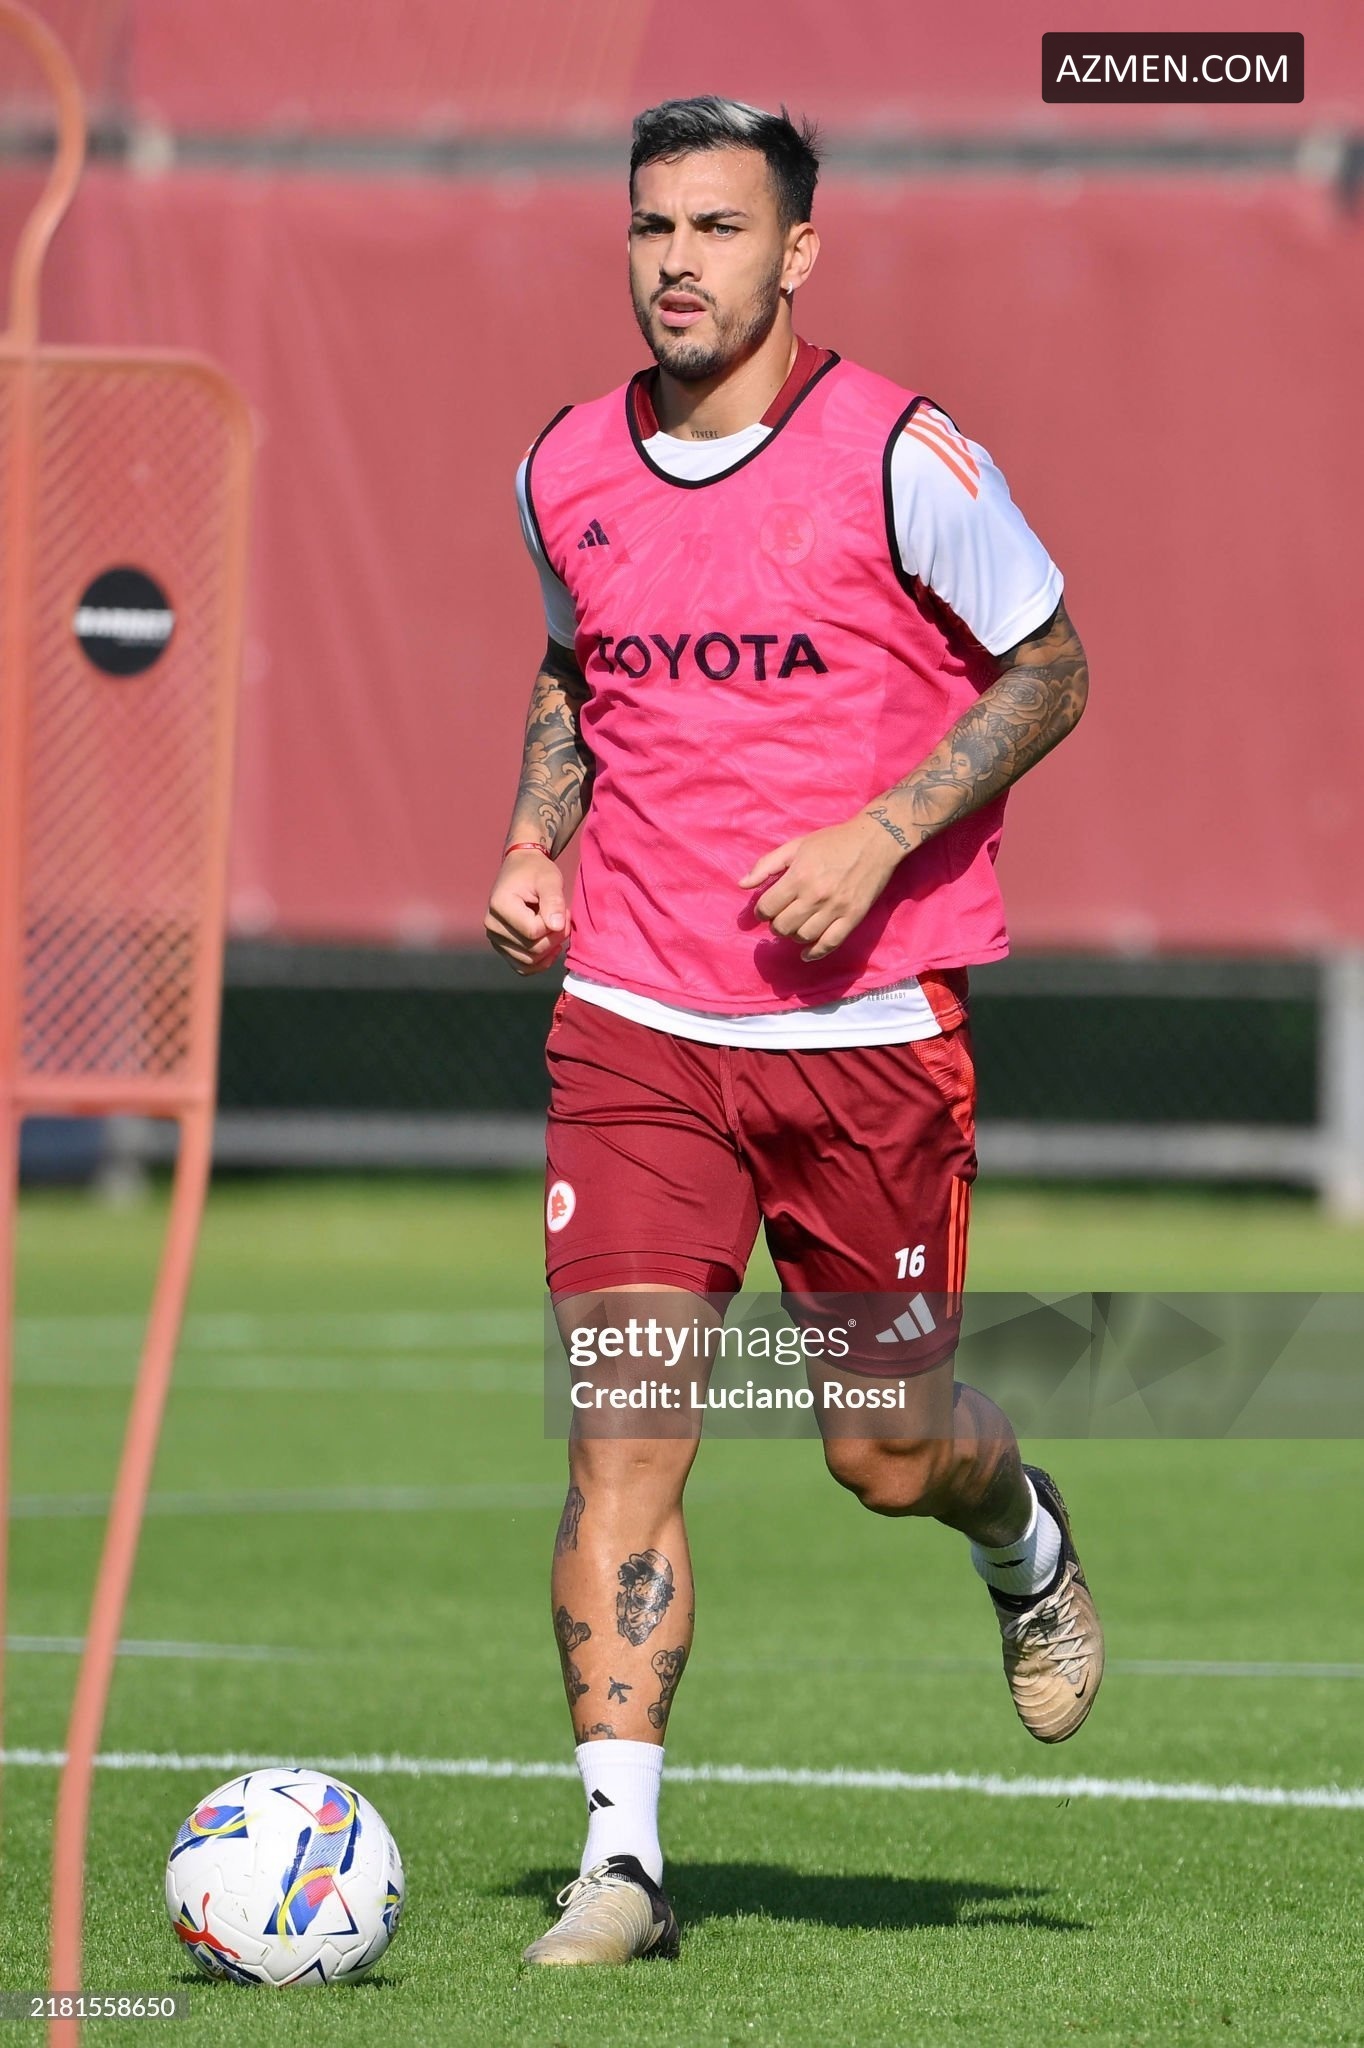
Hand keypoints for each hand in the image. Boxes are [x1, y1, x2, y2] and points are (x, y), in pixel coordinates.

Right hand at [485, 848, 569, 973]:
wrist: (521, 869)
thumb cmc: (536, 871)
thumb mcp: (550, 879)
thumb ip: (554, 900)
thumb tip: (557, 926)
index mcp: (499, 905)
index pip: (533, 931)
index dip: (555, 925)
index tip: (564, 909)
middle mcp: (492, 925)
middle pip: (531, 950)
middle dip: (555, 938)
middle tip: (563, 918)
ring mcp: (495, 939)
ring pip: (528, 962)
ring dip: (550, 950)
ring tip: (555, 927)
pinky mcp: (502, 947)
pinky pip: (522, 967)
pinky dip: (540, 962)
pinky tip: (551, 946)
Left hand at [739, 815, 904, 961]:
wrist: (875, 841)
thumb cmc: (833, 841)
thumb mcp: (796, 846)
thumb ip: (767, 865)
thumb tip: (742, 885)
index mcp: (799, 877)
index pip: (768, 908)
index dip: (761, 912)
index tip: (766, 909)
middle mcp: (815, 896)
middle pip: (783, 926)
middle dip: (776, 925)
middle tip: (780, 917)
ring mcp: (835, 909)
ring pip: (803, 937)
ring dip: (793, 936)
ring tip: (795, 926)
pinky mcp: (852, 917)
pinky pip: (829, 944)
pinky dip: (814, 953)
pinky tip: (805, 954)